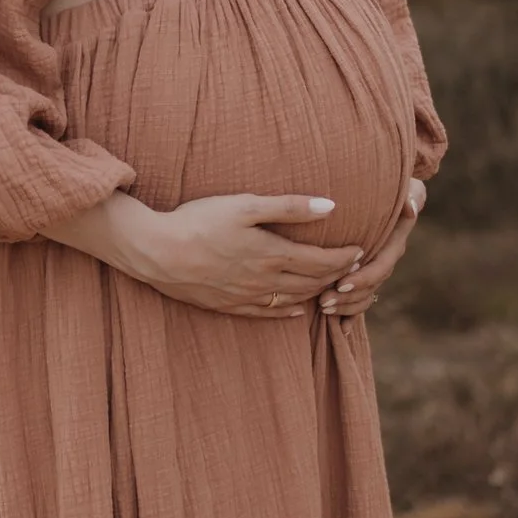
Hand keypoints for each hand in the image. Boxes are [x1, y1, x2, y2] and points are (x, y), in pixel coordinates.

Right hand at [51, 189, 362, 318]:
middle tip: (353, 268)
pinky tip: (295, 310)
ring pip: (292, 299)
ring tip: (331, 285)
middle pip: (312, 282)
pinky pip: (265, 313)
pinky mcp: (227, 304)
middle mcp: (264, 279)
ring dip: (316, 293)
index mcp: (272, 253)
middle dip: (336, 276)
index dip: (344, 257)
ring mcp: (246, 296)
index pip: (321, 261)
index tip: (361, 251)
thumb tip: (331, 207)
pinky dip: (286, 311)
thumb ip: (289, 206)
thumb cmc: (199, 220)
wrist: (156, 251)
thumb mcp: (245, 205)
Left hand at [315, 178, 424, 318]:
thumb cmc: (392, 185)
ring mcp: (374, 269)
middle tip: (324, 301)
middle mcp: (386, 259)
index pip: (381, 266)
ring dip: (346, 307)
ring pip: (365, 297)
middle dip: (348, 297)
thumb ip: (412, 195)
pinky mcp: (363, 275)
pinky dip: (351, 316)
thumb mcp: (407, 186)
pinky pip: (360, 301)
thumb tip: (411, 206)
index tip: (341, 282)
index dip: (363, 277)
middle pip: (370, 286)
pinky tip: (340, 329)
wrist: (383, 192)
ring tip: (322, 308)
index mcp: (394, 243)